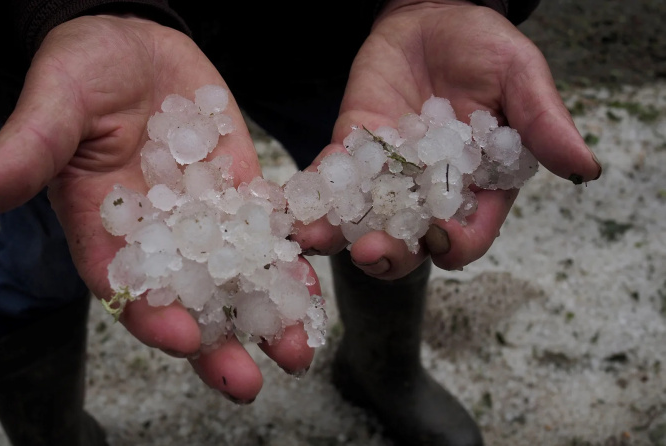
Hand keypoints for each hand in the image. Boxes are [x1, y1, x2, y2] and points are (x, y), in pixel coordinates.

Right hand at [0, 15, 315, 401]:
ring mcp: (203, 215)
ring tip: (300, 345)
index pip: (124, 285)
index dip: (150, 317)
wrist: (130, 42)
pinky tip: (316, 284)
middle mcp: (158, 234)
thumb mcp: (53, 103)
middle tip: (251, 381)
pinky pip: (267, 229)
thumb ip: (28, 149)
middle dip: (218, 342)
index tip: (181, 341)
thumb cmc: (80, 70)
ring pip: (236, 274)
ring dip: (267, 312)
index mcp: (104, 228)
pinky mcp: (238, 189)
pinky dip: (291, 257)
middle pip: (188, 299)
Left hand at [293, 0, 600, 278]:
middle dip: (389, 255)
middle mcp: (431, 193)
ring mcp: (387, 176)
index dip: (456, 245)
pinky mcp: (353, 150)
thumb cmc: (483, 44)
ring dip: (338, 238)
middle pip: (410, 244)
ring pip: (364, 223)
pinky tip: (293, 208)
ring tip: (315, 241)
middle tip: (368, 252)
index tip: (439, 238)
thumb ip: (543, 122)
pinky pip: (331, 180)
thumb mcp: (519, 76)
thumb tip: (585, 168)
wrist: (431, 12)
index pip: (469, 234)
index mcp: (479, 187)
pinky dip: (312, 195)